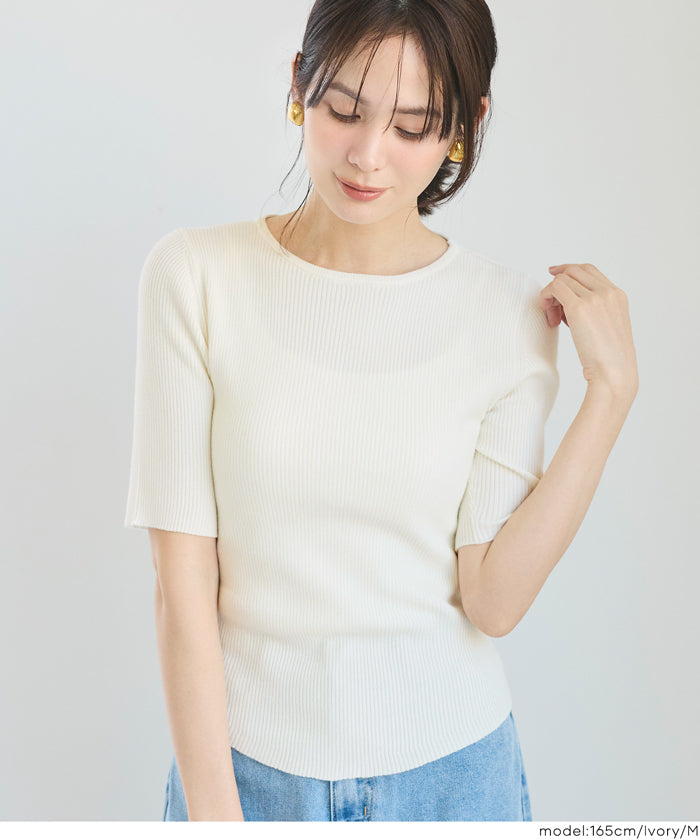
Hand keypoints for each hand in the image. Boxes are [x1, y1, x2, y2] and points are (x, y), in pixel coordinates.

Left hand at [540, 262, 638, 401]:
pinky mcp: (579, 308)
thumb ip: (594, 310)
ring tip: (554, 318)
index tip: (553, 275)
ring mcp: (595, 298)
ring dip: (551, 295)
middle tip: (551, 306)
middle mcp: (608, 292)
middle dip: (558, 284)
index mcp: (618, 295)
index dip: (568, 270)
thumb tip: (566, 303)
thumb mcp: (607, 326)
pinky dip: (546, 298)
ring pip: (562, 279)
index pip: (588, 270)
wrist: (614, 372)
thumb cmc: (609, 358)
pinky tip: (550, 317)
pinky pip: (555, 288)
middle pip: (573, 270)